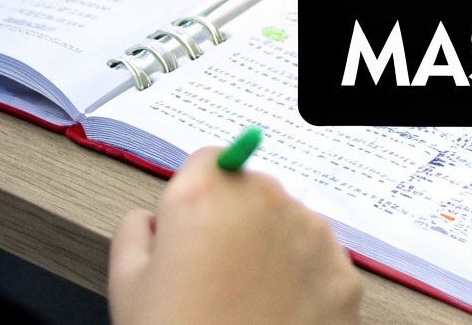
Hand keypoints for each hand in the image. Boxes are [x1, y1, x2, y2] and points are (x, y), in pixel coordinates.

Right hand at [108, 147, 362, 324]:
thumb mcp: (126, 284)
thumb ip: (135, 230)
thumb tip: (152, 220)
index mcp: (206, 194)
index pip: (210, 161)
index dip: (198, 196)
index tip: (193, 230)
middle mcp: (266, 202)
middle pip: (253, 192)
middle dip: (237, 222)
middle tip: (216, 275)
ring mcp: (313, 238)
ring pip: (292, 225)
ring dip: (274, 249)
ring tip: (248, 302)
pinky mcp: (345, 277)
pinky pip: (322, 263)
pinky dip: (306, 282)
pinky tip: (278, 315)